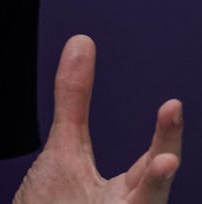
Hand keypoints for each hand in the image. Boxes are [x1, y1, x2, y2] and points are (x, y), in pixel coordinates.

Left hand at [14, 35, 181, 203]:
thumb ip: (75, 100)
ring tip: (156, 166)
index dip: (165, 138)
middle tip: (165, 157)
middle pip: (148, 200)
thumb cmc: (56, 203)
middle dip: (158, 181)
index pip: (151, 168)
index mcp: (124, 197)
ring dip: (142, 201)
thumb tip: (83, 41)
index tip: (172, 104)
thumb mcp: (66, 148)